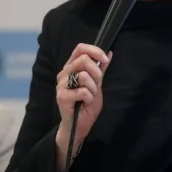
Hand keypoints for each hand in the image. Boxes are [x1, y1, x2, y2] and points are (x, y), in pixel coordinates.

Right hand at [54, 43, 111, 157]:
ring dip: (93, 88)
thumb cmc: (87, 103)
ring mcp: (61, 84)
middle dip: (96, 72)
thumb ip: (101, 68)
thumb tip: (109, 52)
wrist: (80, 123)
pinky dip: (89, 97)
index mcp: (72, 67)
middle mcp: (64, 73)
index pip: (80, 48)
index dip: (95, 51)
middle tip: (97, 84)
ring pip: (83, 76)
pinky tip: (85, 102)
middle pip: (83, 59)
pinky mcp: (61, 96)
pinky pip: (82, 91)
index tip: (105, 59)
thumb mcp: (97, 83)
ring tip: (90, 95)